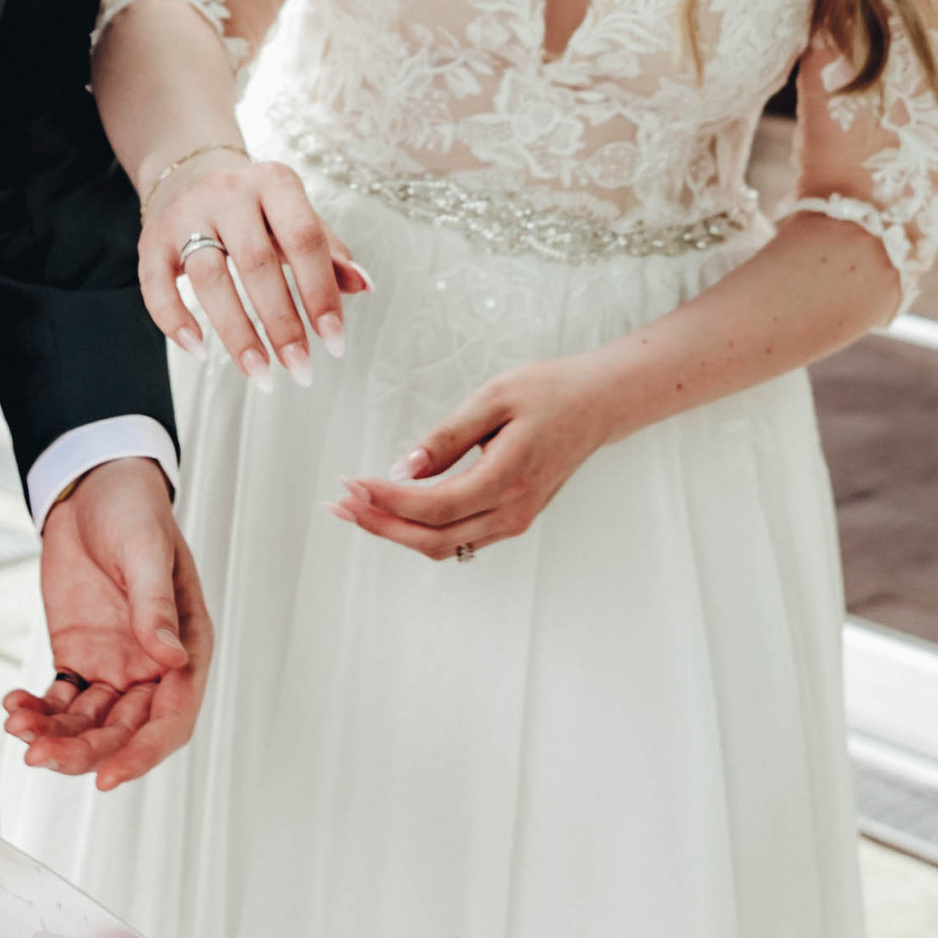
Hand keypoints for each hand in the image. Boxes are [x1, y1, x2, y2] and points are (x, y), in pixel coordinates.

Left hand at [3, 457, 213, 792]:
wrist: (93, 489)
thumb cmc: (135, 511)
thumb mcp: (146, 550)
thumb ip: (156, 605)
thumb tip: (169, 655)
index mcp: (186, 645)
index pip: (172, 715)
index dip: (142, 752)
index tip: (108, 775)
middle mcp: (154, 666)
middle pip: (125, 730)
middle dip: (86, 750)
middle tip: (44, 756)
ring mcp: (116, 665)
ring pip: (90, 723)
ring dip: (57, 735)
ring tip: (22, 730)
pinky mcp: (80, 657)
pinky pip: (62, 700)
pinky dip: (39, 711)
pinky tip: (16, 708)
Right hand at [138, 147, 368, 385]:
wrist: (192, 172)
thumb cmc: (257, 207)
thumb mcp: (297, 217)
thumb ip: (329, 251)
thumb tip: (363, 285)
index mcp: (274, 183)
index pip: (303, 239)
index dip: (320, 292)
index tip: (334, 341)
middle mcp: (228, 192)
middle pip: (256, 263)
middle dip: (281, 323)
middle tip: (300, 368)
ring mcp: (186, 215)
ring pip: (208, 278)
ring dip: (236, 333)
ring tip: (260, 372)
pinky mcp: (152, 239)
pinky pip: (156, 285)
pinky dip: (174, 320)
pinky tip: (199, 350)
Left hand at [331, 357, 621, 560]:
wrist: (599, 404)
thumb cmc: (551, 392)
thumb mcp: (495, 397)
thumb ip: (448, 436)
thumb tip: (404, 468)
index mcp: (510, 477)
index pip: (434, 506)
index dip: (386, 500)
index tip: (351, 482)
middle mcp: (512, 510)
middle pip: (432, 538)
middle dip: (379, 524)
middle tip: (338, 503)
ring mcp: (514, 521)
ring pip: (442, 545)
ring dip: (394, 530)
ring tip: (354, 506)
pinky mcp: (510, 519)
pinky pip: (456, 537)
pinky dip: (418, 529)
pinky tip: (392, 509)